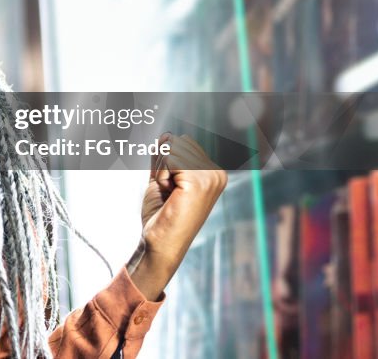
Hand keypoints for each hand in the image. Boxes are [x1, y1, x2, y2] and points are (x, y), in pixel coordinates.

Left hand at [126, 132, 226, 299]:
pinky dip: (161, 175)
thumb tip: (167, 135)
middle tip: (169, 192)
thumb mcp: (163, 178)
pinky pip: (169, 158)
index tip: (171, 187)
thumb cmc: (161, 214)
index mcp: (213, 172)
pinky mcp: (200, 182)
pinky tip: (169, 194)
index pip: (182, 141)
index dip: (166, 161)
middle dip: (163, 164)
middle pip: (178, 141)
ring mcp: (211, 177)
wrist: (159, 243)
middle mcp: (217, 173)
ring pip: (172, 148)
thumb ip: (165, 156)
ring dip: (162, 170)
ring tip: (169, 194)